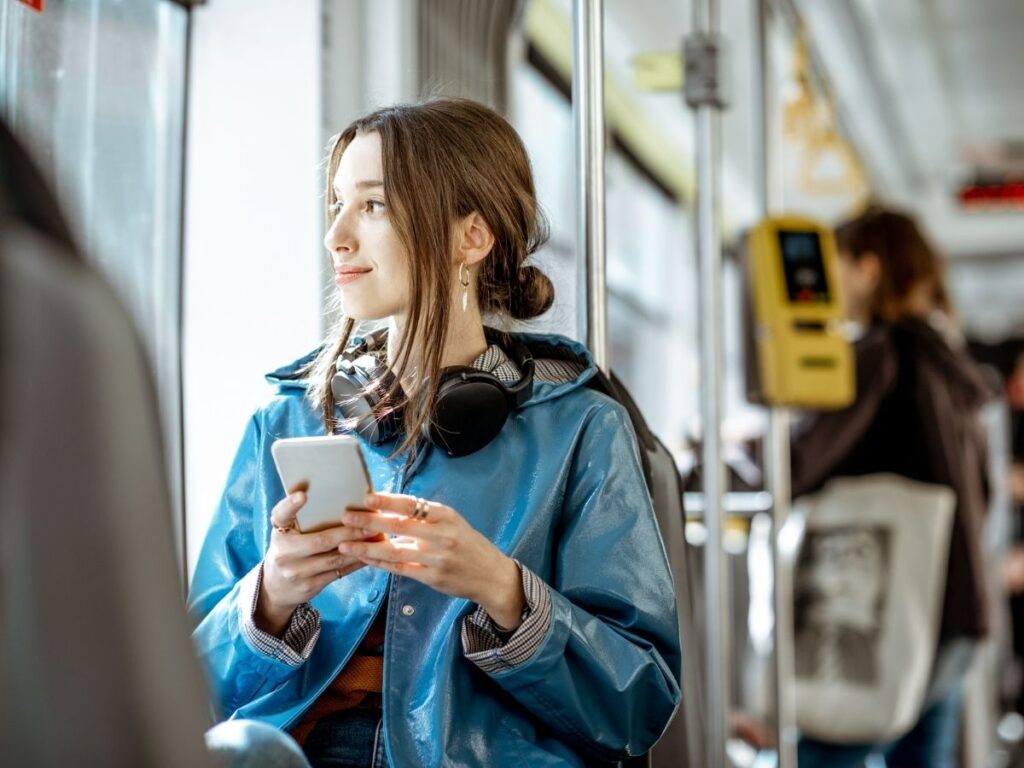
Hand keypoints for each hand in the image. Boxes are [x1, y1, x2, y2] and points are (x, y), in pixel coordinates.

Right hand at [256, 491, 380, 635]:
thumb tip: (339, 497)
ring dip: (359, 547)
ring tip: (377, 536)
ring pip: (334, 558)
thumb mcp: (288, 532)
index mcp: (278, 532)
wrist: (276, 587)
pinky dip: (356, 562)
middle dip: (350, 531)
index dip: (291, 504)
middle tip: (372, 522)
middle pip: (321, 540)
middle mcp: (283, 553)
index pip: (281, 515)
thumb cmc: (290, 548)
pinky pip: (338, 572)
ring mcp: (295, 572)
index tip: (303, 494)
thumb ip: (302, 517)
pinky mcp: (309, 586)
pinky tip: (370, 554)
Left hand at [340, 493, 525, 629]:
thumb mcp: (453, 524)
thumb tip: (389, 509)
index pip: (413, 504)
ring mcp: (437, 558)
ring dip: (368, 547)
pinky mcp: (432, 578)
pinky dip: (380, 564)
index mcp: (447, 516)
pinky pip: (400, 569)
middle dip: (370, 521)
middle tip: (346, 517)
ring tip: (345, 544)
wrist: (491, 576)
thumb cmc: (468, 545)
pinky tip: (364, 559)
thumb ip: (426, 518)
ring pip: (395, 551)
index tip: (366, 497)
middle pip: (400, 526)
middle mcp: (443, 536)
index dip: (388, 501)